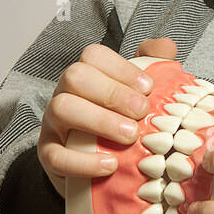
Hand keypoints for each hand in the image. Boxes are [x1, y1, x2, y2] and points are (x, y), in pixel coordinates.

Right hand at [37, 37, 177, 197]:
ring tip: (130, 136)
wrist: (97, 168)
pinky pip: (54, 156)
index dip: (122, 68)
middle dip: (113, 93)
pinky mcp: (47, 155)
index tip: (149, 87)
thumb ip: (154, 64)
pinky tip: (111, 165)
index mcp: (86, 75)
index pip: (94, 56)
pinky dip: (83, 162)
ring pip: (61, 108)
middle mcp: (65, 93)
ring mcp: (52, 124)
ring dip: (99, 120)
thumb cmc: (120, 122)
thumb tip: (166, 46)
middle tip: (142, 112)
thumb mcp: (137, 94)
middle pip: (75, 77)